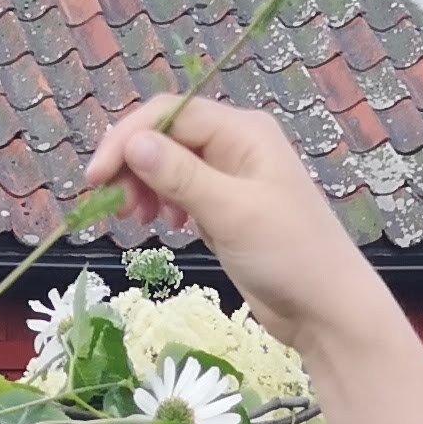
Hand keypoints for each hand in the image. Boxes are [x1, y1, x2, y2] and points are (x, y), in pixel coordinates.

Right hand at [81, 98, 390, 357]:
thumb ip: (181, 175)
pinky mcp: (227, 210)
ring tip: (136, 221)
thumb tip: (133, 143)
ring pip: (171, 165)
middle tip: (111, 206)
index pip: (170, 114)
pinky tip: (162, 226)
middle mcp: (237, 145)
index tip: (96, 180)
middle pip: (167, 136)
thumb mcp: (231, 212)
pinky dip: (163, 204)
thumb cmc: (289, 255)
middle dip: (133, 164)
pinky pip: (183, 192)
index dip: (127, 139)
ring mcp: (232, 177)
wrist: (326, 309)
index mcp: (244, 131)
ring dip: (144, 186)